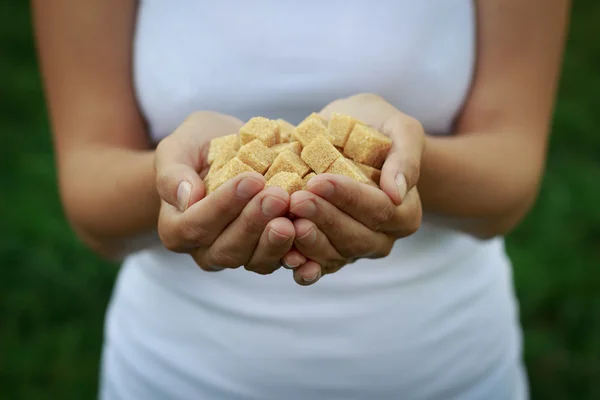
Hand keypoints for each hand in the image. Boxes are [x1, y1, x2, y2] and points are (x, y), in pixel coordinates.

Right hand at [154, 111, 300, 274]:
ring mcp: (238, 255)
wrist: (230, 149)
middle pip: (226, 249)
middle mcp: (205, 250)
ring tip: (294, 217)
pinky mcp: (267, 253)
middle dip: (254, 223)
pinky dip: (296, 254)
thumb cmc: (199, 145)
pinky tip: (308, 235)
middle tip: (278, 197)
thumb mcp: (179, 146)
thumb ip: (173, 172)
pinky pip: (280, 261)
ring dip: (275, 241)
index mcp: (176, 228)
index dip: (223, 206)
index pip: (196, 225)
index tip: (251, 180)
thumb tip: (187, 198)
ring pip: (255, 261)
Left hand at [283, 94, 424, 284]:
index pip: (379, 210)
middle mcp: (382, 238)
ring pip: (334, 256)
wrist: (348, 134)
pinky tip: (285, 257)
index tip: (319, 181)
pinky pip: (317, 266)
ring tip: (286, 225)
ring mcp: (354, 250)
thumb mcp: (400, 128)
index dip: (348, 198)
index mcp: (405, 213)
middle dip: (324, 219)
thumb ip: (406, 158)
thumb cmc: (375, 127)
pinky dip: (301, 266)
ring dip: (309, 243)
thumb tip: (397, 193)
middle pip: (355, 237)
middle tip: (297, 200)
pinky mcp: (328, 254)